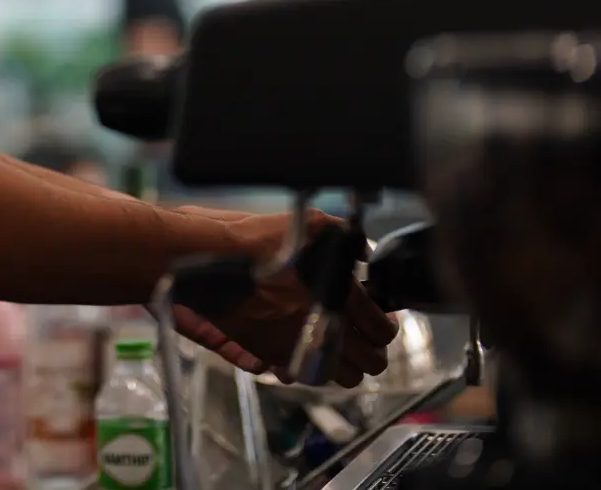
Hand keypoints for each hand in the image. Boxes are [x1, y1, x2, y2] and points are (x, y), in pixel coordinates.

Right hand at [169, 207, 397, 386]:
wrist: (214, 264)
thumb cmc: (259, 242)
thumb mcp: (310, 224)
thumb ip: (343, 236)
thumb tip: (360, 251)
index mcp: (341, 296)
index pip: (382, 328)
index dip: (387, 324)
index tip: (382, 317)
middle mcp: (327, 328)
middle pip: (372, 361)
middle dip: (375, 350)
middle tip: (368, 336)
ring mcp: (302, 347)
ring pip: (346, 377)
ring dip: (350, 364)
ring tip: (344, 346)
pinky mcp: (278, 357)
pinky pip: (312, 376)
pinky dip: (319, 368)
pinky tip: (314, 349)